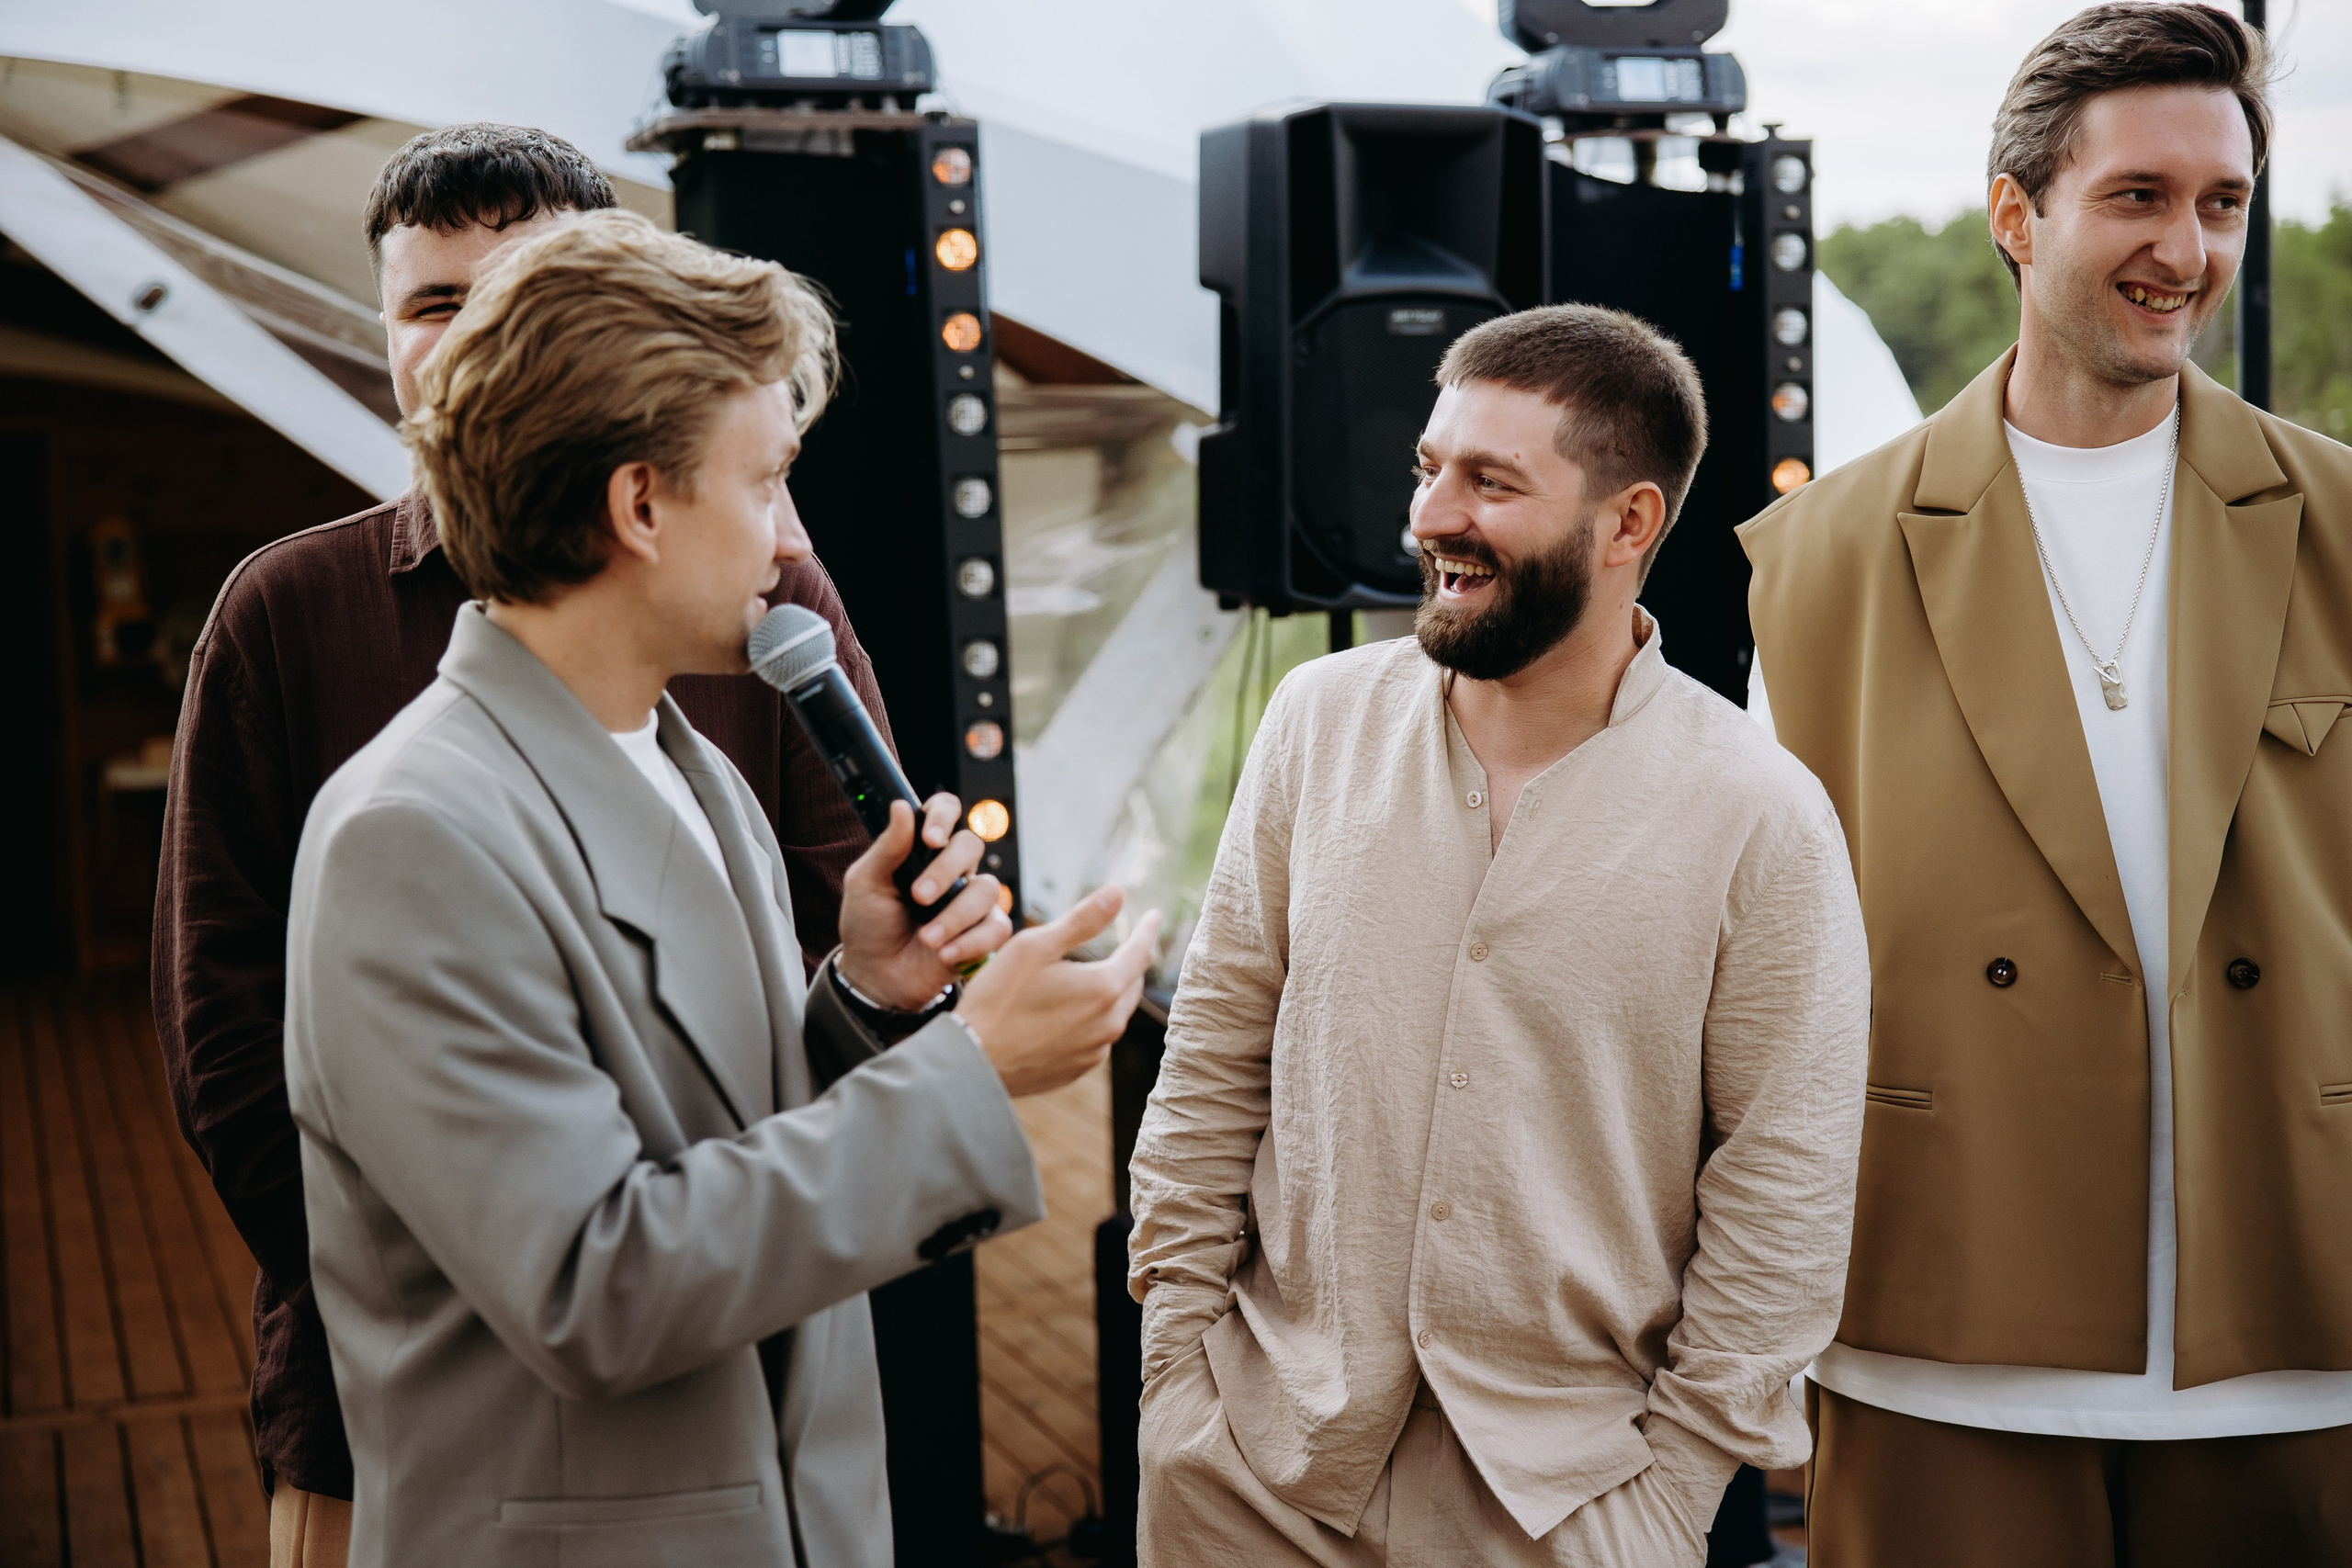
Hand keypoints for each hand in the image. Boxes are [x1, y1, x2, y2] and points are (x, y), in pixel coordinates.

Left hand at [837, 796, 1009, 1009]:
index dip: (944, 816)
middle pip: (971, 845)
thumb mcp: (865, 884)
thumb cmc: (868, 924)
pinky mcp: (983, 933)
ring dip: (956, 915)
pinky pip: (997, 928)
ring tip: (927, 938)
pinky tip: (944, 953)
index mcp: (923, 848)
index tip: (930, 839)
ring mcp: (970, 900)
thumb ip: (887, 848)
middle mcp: (952, 868)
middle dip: (946, 870)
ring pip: (987, 889)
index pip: (946, 811)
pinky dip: (971, 941)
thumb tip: (900, 807)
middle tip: (919, 896)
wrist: (875, 976)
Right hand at [955, 886, 1160, 1097]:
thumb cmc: (998, 998)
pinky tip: (1069, 1013)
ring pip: (1114, 1013)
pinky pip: (1096, 1038)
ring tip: (1094, 978)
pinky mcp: (1077, 1070)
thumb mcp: (1036, 946)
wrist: (972, 1061)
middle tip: (1127, 945)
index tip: (1155, 916)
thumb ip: (1082, 920)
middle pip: (1131, 985)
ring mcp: (1094, 1052)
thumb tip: (1118, 893)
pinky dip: (1091, 1020)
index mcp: (1103, 989)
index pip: (1139, 953)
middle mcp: (1108, 1024)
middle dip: (1131, 962)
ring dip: (1110, 992)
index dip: (1147, 931)